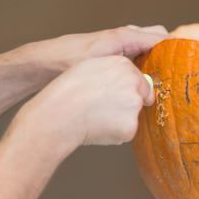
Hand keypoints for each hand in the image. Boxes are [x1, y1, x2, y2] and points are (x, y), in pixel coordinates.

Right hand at [15, 56, 152, 160]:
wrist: (58, 114)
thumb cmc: (68, 91)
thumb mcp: (92, 67)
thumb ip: (115, 71)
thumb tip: (128, 79)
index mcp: (124, 65)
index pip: (141, 81)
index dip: (127, 91)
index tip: (113, 96)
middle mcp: (133, 83)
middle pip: (140, 98)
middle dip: (126, 105)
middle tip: (102, 108)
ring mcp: (134, 105)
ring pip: (132, 116)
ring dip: (120, 119)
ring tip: (96, 116)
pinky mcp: (130, 127)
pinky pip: (126, 131)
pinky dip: (116, 133)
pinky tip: (98, 127)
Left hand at [20, 25, 167, 72]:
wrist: (44, 62)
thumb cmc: (68, 60)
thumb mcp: (99, 64)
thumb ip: (126, 67)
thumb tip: (149, 84)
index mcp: (124, 36)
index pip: (160, 37)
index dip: (176, 48)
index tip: (189, 62)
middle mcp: (124, 37)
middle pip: (157, 39)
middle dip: (168, 52)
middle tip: (176, 73)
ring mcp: (118, 45)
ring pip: (147, 47)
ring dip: (156, 59)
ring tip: (164, 79)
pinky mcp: (112, 55)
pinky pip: (136, 54)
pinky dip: (144, 63)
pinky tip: (143, 80)